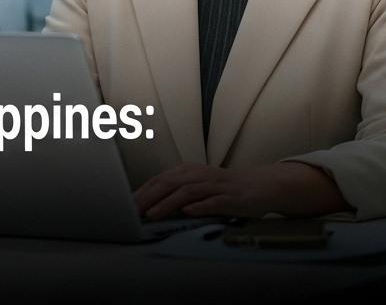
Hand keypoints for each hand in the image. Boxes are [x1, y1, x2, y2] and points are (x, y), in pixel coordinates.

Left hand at [134, 162, 349, 219]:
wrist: (261, 185)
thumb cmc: (224, 189)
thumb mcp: (197, 186)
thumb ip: (175, 193)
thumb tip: (146, 206)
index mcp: (188, 171)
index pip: (158, 180)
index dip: (140, 192)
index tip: (123, 205)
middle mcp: (199, 175)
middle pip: (168, 183)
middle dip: (148, 197)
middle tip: (131, 211)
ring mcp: (215, 185)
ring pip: (187, 192)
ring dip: (168, 203)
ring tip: (153, 214)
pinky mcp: (231, 197)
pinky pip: (213, 201)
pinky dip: (200, 206)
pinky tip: (188, 212)